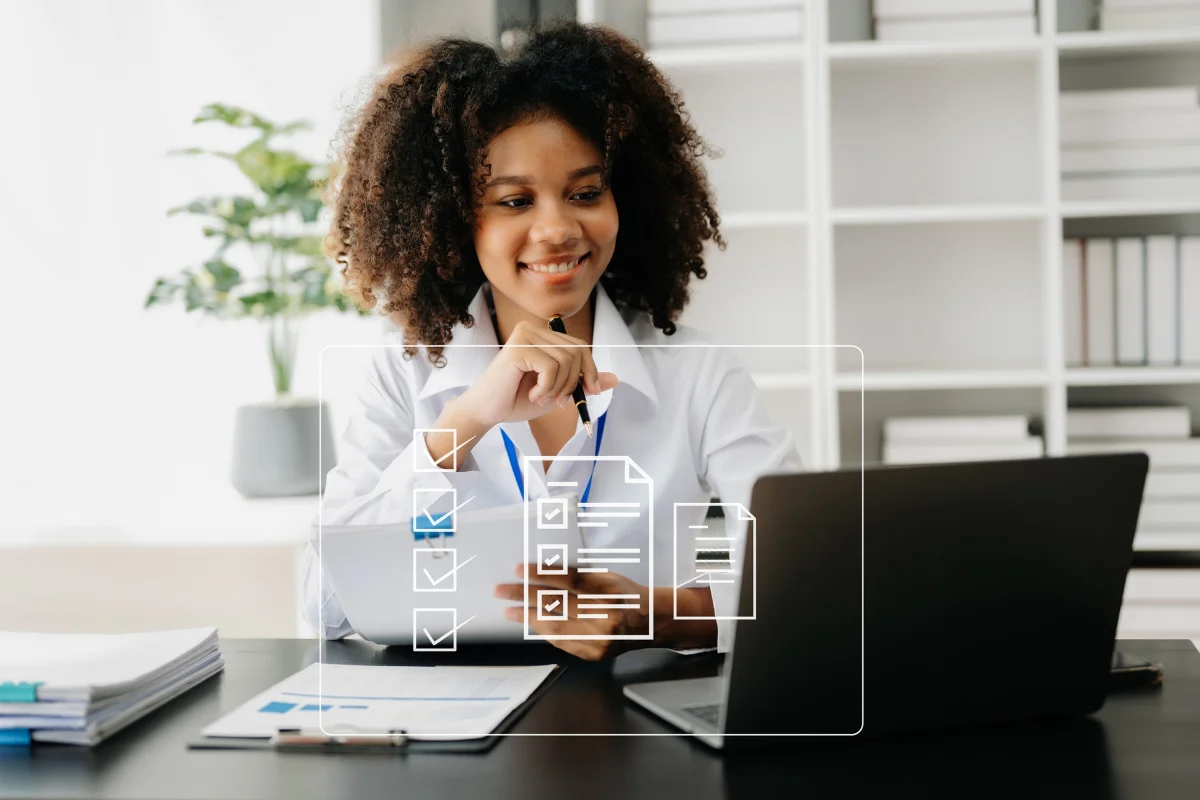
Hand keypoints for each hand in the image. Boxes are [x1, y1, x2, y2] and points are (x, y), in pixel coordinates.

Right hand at [455, 320, 618, 428]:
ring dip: (558, 388)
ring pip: (566, 361)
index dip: (590, 370)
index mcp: (542, 335)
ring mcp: (525, 335)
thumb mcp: (559, 392)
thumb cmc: (517, 400)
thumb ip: (583, 383)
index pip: (580, 346)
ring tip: (540, 398)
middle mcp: (533, 329)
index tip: (588, 392)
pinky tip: (532, 394)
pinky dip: (547, 388)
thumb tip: (615, 379)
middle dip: (574, 382)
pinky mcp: (518, 347)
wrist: (487, 411)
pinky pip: (550, 367)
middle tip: (558, 401)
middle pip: (577, 351)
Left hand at [495, 564, 649, 660]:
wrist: (648, 622)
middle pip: (556, 603)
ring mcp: (599, 638)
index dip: (541, 574)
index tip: (519, 570)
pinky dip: (544, 631)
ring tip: (509, 610)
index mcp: (608, 590)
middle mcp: (604, 616)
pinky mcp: (594, 654)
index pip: (569, 580)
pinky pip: (562, 642)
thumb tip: (539, 575)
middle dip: (524, 596)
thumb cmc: (623, 594)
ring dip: (527, 617)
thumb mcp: (605, 577)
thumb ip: (577, 577)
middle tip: (502, 591)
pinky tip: (531, 623)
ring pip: (554, 626)